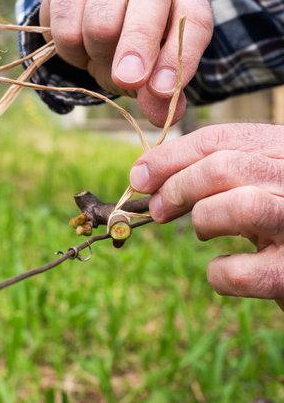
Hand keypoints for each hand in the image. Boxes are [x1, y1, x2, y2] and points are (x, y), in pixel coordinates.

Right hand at [40, 0, 212, 125]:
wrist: (97, 18)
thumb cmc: (137, 50)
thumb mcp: (154, 74)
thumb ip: (161, 96)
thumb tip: (165, 119)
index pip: (193, 20)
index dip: (179, 56)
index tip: (163, 90)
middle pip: (148, 4)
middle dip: (137, 47)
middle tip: (128, 80)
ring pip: (100, 24)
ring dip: (99, 56)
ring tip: (103, 55)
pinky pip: (66, 29)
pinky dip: (72, 52)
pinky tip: (82, 44)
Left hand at [130, 123, 283, 299]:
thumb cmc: (275, 216)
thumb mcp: (252, 182)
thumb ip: (211, 172)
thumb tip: (143, 176)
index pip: (221, 138)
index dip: (170, 156)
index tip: (140, 175)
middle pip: (223, 167)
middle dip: (177, 187)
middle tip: (157, 208)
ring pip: (239, 207)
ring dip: (203, 220)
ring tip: (203, 231)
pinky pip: (241, 272)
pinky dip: (218, 273)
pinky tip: (221, 270)